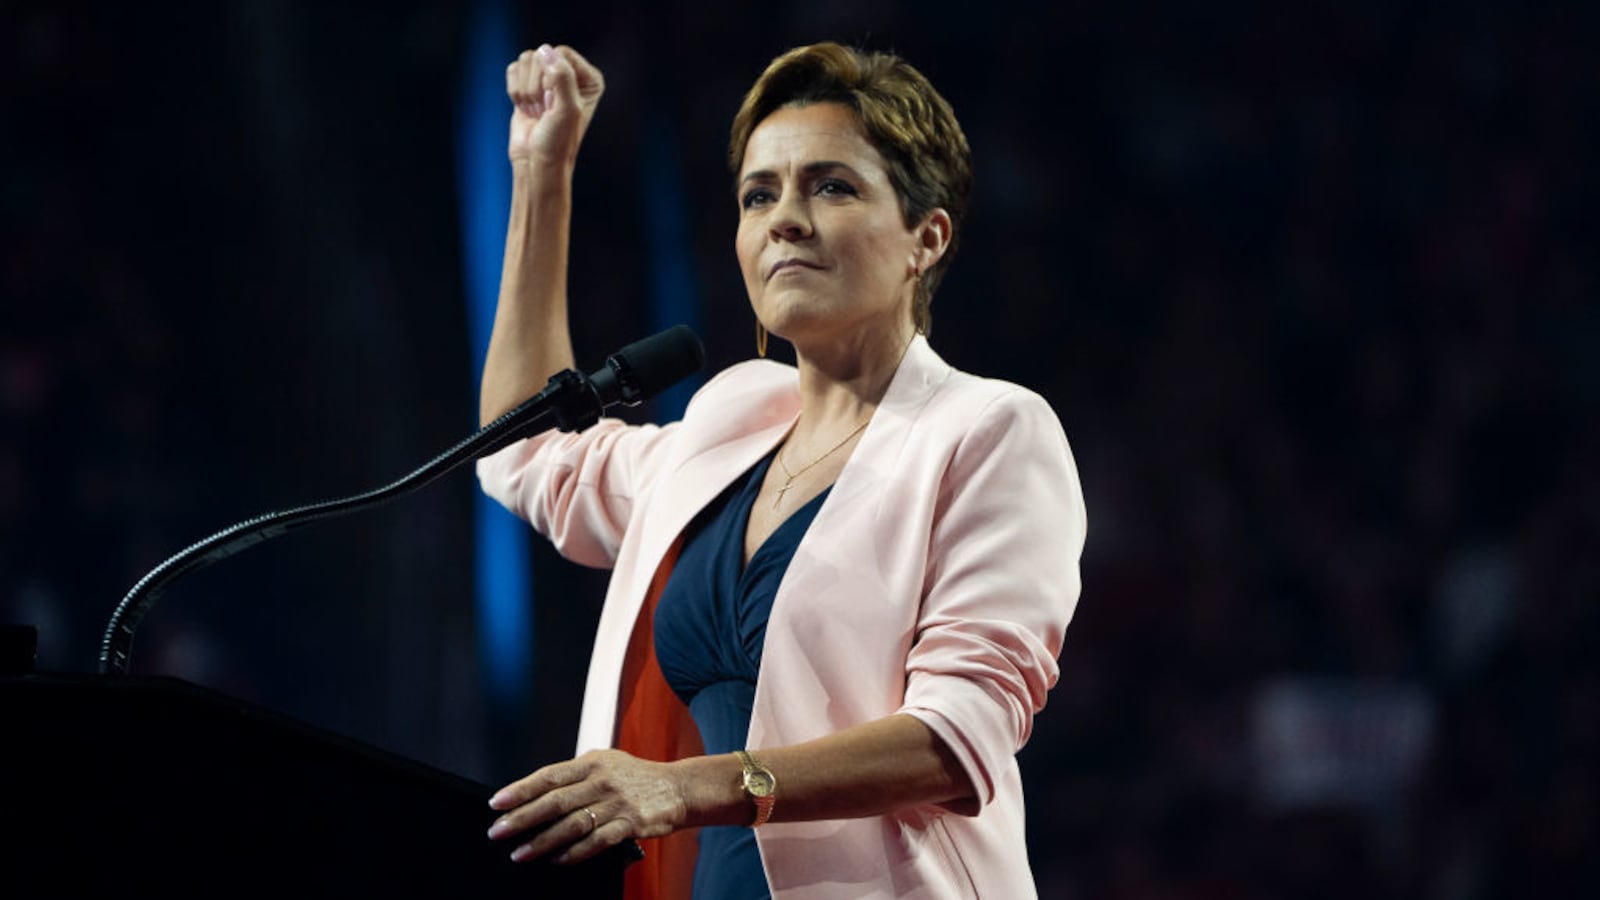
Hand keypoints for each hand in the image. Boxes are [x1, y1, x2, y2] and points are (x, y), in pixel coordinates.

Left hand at [486, 749, 687, 863]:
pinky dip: (574, 853)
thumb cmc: (637, 777)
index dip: (520, 790)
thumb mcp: (606, 763)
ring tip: (520, 853)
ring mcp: (616, 803)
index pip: (548, 776)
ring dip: (542, 842)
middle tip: (498, 832)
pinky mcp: (630, 824)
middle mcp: (602, 781)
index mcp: (592, 762)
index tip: (497, 803)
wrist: (678, 788)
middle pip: (554, 802)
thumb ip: (575, 775)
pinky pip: (595, 842)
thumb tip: (537, 793)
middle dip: (522, 819)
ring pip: (571, 825)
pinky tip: (557, 859)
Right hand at [506, 44, 603, 167]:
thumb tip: (544, 51)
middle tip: (544, 109)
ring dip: (525, 89)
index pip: (562, 53)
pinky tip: (525, 108)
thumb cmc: (557, 142)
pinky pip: (513, 69)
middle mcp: (571, 75)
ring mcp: (548, 79)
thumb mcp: (567, 110)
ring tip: (536, 110)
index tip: (553, 101)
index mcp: (589, 79)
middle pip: (541, 54)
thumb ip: (561, 78)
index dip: (551, 76)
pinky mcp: (527, 84)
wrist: (536, 162)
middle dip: (536, 85)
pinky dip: (514, 90)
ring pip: (526, 60)